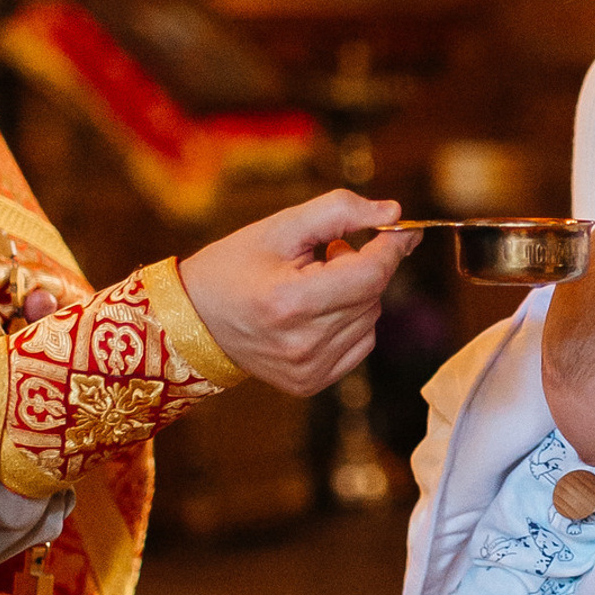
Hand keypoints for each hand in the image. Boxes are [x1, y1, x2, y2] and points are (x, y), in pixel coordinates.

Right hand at [178, 190, 418, 396]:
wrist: (195, 320)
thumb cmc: (236, 266)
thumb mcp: (281, 227)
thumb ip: (340, 212)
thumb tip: (395, 212)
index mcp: (291, 301)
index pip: (371, 275)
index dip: (391, 247)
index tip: (400, 228)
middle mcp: (303, 343)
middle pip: (372, 295)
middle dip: (362, 267)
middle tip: (325, 255)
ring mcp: (308, 369)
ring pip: (371, 318)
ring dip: (355, 294)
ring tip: (312, 284)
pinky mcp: (311, 383)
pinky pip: (361, 343)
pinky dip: (350, 321)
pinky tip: (316, 312)